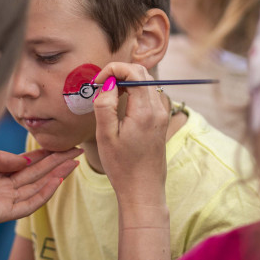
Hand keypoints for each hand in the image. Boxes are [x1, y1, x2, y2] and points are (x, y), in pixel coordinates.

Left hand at [0, 147, 80, 233]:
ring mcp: (6, 201)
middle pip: (38, 175)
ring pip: (38, 188)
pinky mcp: (5, 213)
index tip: (62, 145)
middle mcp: (5, 188)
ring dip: (57, 176)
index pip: (28, 165)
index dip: (46, 156)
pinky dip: (45, 192)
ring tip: (74, 164)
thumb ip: (3, 158)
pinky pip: (30, 203)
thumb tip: (27, 160)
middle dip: (58, 163)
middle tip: (77, 151)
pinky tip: (57, 181)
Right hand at [92, 63, 169, 214]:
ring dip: (126, 80)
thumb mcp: (106, 136)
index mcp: (145, 111)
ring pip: (146, 81)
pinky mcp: (161, 119)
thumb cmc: (122, 166)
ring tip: (108, 94)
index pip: (134, 72)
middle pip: (142, 72)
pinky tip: (121, 103)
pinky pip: (149, 94)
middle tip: (101, 86)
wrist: (143, 190)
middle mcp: (158, 109)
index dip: (113, 70)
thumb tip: (108, 83)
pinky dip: (134, 90)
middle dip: (119, 72)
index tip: (97, 83)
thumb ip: (105, 105)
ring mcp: (162, 114)